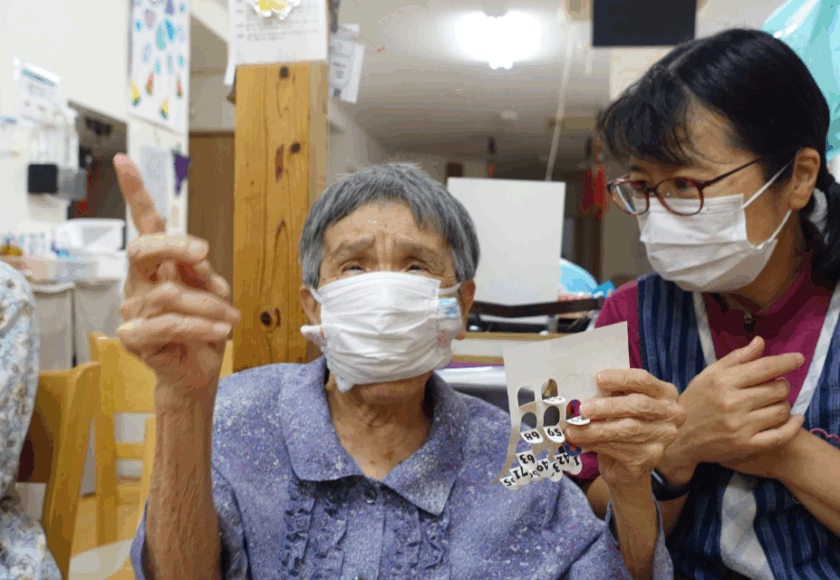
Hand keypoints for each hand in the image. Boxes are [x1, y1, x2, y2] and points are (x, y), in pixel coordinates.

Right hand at [114, 154, 239, 408]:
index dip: (134, 193)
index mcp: (158, 265)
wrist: (198, 372)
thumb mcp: (214, 292)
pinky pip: (168, 324)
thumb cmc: (205, 327)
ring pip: (169, 293)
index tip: (124, 160)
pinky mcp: (134, 338)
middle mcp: (138, 283)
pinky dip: (200, 326)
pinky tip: (219, 331)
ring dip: (208, 307)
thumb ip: (202, 271)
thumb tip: (194, 256)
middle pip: (143, 248)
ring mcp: (132, 310)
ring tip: (229, 320)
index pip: (144, 225)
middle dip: (174, 246)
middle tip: (203, 254)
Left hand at [565, 369, 685, 493]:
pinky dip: (596, 444)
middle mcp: (671, 414)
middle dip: (607, 406)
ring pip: (627, 429)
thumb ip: (611, 393)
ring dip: (595, 429)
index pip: (643, 380)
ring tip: (572, 430)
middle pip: (638, 405)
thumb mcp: (620, 402)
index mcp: (665, 393)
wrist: (630, 462)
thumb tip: (584, 388)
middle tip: (583, 409)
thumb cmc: (624, 421)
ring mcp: (663, 438)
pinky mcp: (650, 458)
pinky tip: (581, 441)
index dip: (620, 378)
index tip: (598, 378)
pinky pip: (620, 448)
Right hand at [660, 336, 804, 484]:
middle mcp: (732, 402)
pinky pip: (781, 435)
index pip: (764, 368)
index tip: (798, 358)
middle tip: (774, 387)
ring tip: (773, 404)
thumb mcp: (707, 376)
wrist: (679, 439)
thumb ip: (736, 359)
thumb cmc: (694, 403)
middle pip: (777, 389)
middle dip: (781, 385)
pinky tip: (797, 419)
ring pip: (781, 410)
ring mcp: (740, 426)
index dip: (786, 361)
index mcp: (722, 382)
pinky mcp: (745, 445)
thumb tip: (760, 342)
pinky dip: (793, 426)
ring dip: (783, 405)